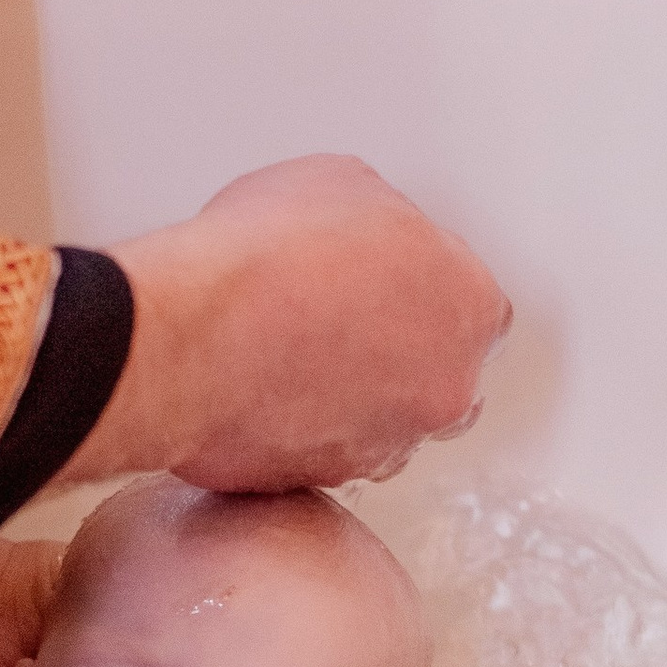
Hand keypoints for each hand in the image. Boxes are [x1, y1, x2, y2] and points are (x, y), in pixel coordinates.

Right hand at [74, 157, 509, 493]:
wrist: (194, 336)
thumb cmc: (266, 258)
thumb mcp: (341, 184)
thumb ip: (381, 222)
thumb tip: (367, 236)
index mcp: (469, 306)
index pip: (472, 303)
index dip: (421, 287)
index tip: (385, 277)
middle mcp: (444, 389)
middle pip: (437, 374)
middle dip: (397, 353)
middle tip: (339, 320)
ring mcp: (384, 445)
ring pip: (382, 425)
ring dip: (350, 399)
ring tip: (289, 356)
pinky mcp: (320, 482)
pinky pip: (319, 455)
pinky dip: (297, 431)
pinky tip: (257, 391)